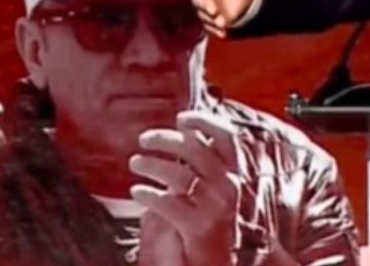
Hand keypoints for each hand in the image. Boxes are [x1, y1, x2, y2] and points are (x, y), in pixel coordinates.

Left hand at [130, 112, 242, 265]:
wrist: (213, 264)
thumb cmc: (205, 223)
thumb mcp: (209, 189)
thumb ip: (199, 164)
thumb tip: (182, 132)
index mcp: (235, 174)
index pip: (227, 138)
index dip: (205, 122)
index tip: (181, 118)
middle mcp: (229, 187)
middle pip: (198, 151)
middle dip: (167, 140)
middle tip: (144, 139)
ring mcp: (216, 207)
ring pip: (180, 175)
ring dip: (152, 164)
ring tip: (135, 162)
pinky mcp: (198, 227)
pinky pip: (169, 204)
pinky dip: (149, 195)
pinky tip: (137, 191)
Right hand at [191, 0, 256, 36]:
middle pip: (197, 0)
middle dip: (205, 6)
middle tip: (215, 11)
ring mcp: (206, 6)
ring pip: (203, 14)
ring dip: (211, 20)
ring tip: (224, 23)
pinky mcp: (211, 19)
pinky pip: (210, 25)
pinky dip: (217, 30)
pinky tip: (225, 32)